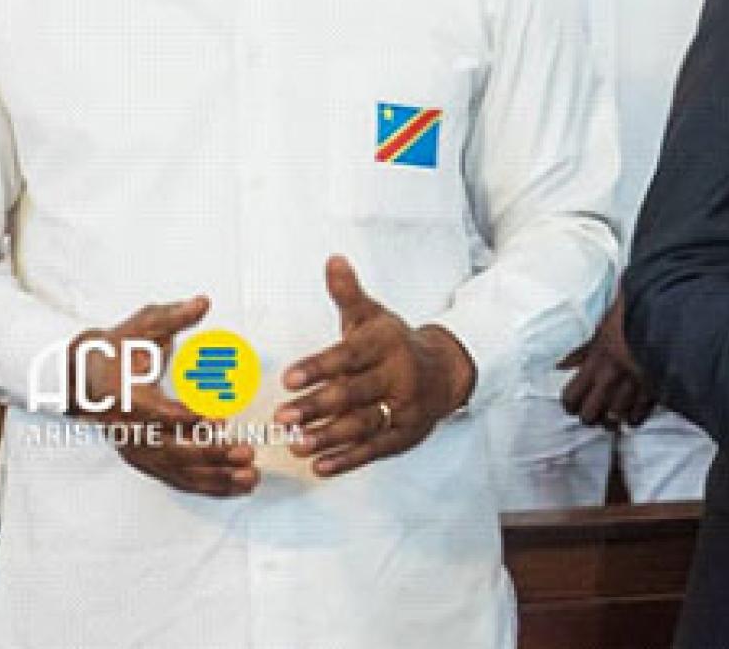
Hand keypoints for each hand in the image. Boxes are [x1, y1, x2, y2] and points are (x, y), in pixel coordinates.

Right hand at [69, 295, 258, 497]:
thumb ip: (172, 317)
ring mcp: (136, 450)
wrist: (81, 378)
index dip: (186, 418)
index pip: (156, 413)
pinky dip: (209, 486)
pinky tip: (239, 486)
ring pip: (177, 472)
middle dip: (210, 454)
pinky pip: (178, 479)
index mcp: (125, 397)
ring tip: (251, 477)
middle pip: (171, 451)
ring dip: (215, 478)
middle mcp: (128, 430)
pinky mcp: (146, 461)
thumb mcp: (140, 326)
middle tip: (246, 451)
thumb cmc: (116, 349)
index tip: (218, 418)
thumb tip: (202, 302)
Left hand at [276, 256, 476, 476]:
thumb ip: (348, 293)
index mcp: (385, 344)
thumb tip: (332, 261)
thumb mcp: (374, 316)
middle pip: (353, 394)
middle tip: (282, 418)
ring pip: (362, 425)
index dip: (318, 368)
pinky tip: (320, 466)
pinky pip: (374, 450)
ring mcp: (402, 408)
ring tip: (295, 444)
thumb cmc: (396, 343)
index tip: (288, 378)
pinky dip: (347, 460)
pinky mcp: (404, 435)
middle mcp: (396, 376)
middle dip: (316, 407)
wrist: (447, 371)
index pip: (348, 356)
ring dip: (328, 437)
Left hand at [559, 298, 654, 430]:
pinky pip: (638, 417)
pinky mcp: (654, 392)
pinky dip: (634, 417)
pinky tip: (633, 411)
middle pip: (589, 416)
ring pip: (613, 420)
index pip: (570, 397)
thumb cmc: (635, 313)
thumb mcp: (605, 324)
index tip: (575, 401)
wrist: (668, 315)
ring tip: (615, 412)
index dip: (571, 403)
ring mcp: (632, 388)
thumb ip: (585, 348)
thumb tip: (562, 364)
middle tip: (595, 409)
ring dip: (612, 418)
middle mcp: (611, 378)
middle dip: (590, 415)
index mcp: (596, 360)